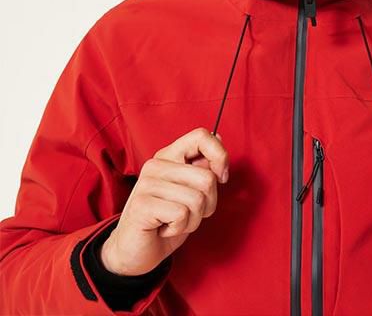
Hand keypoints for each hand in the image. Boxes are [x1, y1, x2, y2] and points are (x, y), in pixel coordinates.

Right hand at [100, 127, 228, 275]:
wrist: (134, 252)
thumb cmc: (165, 220)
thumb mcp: (190, 190)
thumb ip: (202, 166)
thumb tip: (218, 136)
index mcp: (169, 155)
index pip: (201, 136)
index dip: (220, 156)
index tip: (221, 177)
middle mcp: (156, 165)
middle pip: (208, 177)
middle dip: (208, 204)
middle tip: (187, 213)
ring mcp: (147, 183)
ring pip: (198, 199)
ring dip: (193, 220)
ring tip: (174, 221)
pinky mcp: (142, 204)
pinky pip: (182, 214)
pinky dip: (180, 228)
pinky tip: (164, 228)